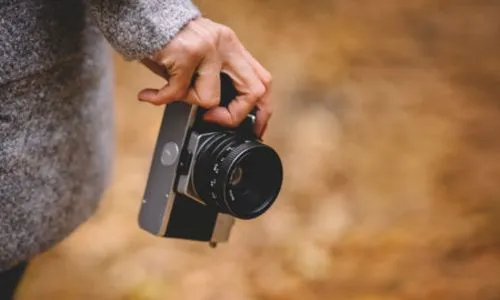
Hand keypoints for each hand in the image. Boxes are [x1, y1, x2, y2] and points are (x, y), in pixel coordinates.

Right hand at [138, 17, 272, 137]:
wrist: (143, 17)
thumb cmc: (169, 40)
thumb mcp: (201, 57)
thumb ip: (215, 79)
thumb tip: (219, 113)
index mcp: (233, 47)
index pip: (263, 82)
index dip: (261, 111)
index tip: (251, 128)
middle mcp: (226, 45)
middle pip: (254, 91)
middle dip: (236, 116)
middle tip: (215, 120)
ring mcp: (208, 48)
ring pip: (212, 97)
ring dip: (189, 101)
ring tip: (174, 92)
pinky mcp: (186, 53)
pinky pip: (178, 92)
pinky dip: (161, 98)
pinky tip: (151, 94)